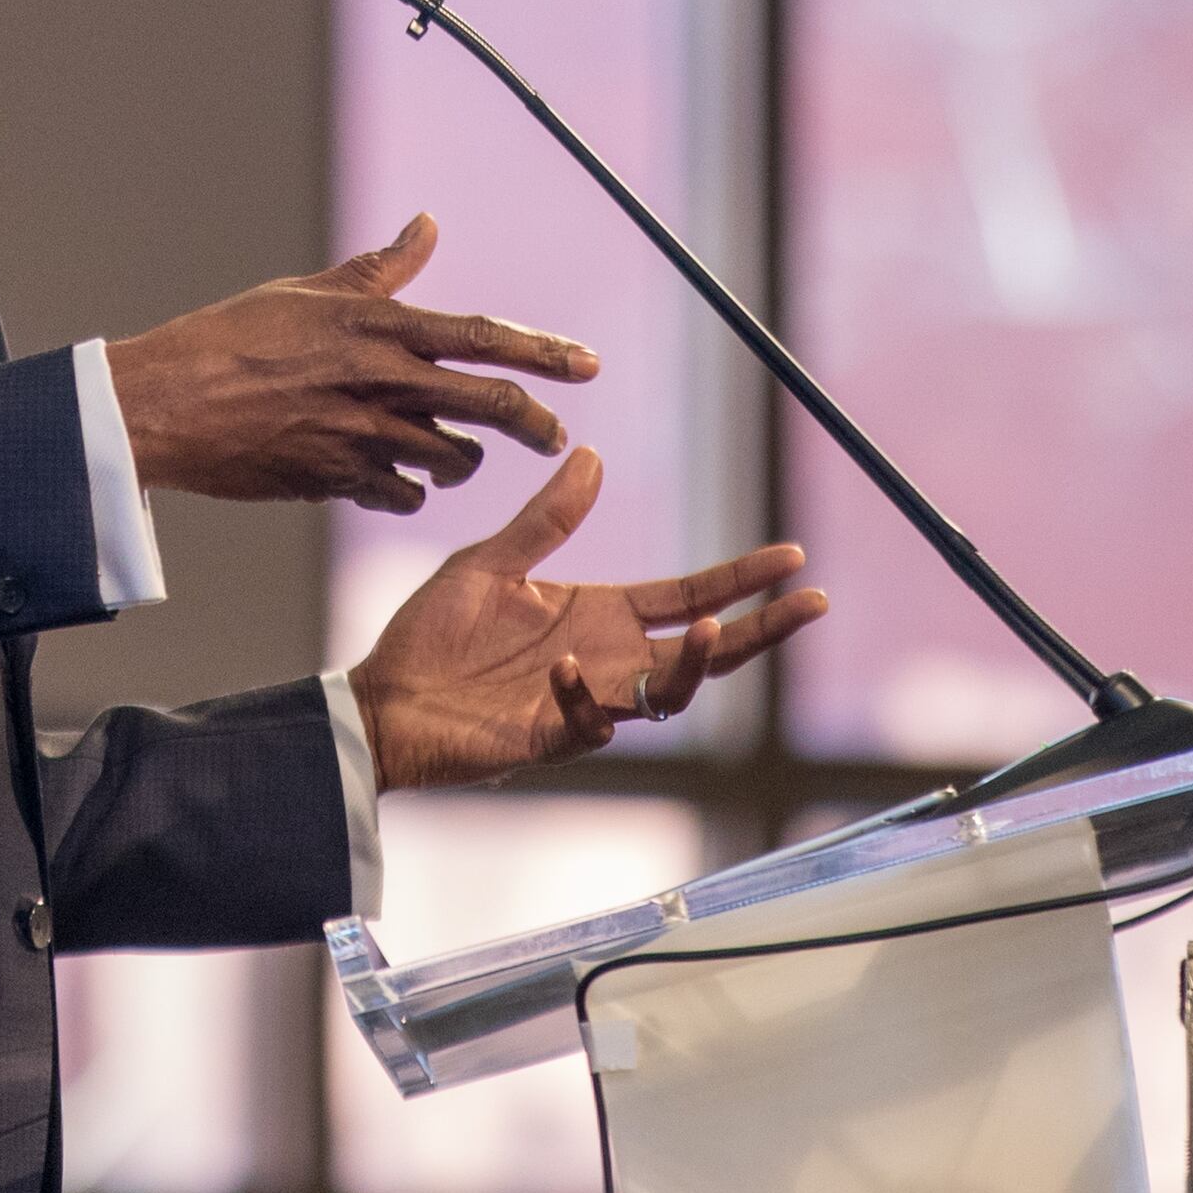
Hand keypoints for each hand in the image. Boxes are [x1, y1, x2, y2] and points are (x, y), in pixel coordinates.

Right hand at [105, 215, 596, 512]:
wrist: (164, 404)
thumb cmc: (228, 339)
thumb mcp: (306, 292)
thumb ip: (378, 270)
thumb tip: (427, 226)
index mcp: (377, 325)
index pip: (482, 333)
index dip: (543, 349)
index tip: (589, 365)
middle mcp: (379, 380)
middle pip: (490, 403)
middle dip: (535, 423)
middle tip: (557, 436)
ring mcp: (361, 435)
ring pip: (452, 460)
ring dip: (461, 460)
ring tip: (451, 454)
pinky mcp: (336, 480)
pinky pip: (401, 495)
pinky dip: (407, 491)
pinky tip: (391, 479)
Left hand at [347, 449, 829, 792]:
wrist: (381, 699)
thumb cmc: (434, 635)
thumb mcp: (492, 561)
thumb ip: (546, 519)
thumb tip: (590, 455)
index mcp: (601, 615)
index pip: (690, 594)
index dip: (742, 579)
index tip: (792, 558)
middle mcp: (609, 659)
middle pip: (707, 647)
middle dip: (762, 627)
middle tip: (811, 602)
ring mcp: (586, 702)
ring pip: (669, 693)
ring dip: (693, 663)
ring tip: (707, 627)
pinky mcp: (548, 737)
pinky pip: (589, 723)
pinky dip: (586, 696)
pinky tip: (567, 665)